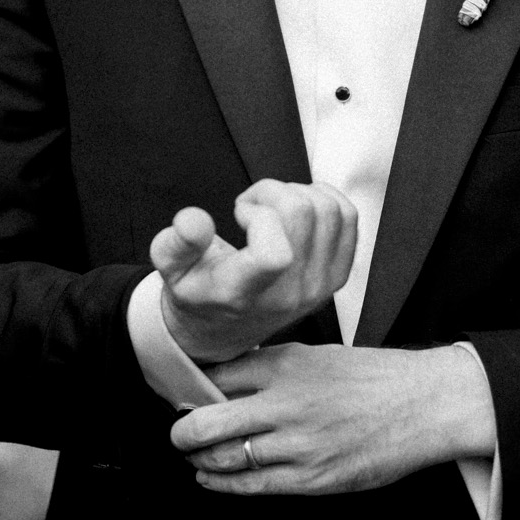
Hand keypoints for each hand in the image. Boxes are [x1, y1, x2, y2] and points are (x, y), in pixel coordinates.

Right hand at [152, 180, 356, 362]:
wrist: (224, 328)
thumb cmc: (198, 292)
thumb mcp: (171, 271)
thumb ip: (176, 244)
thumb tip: (193, 219)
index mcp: (245, 293)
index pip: (275, 253)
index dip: (259, 216)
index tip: (240, 213)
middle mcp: (288, 294)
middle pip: (303, 214)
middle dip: (272, 191)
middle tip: (250, 204)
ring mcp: (317, 287)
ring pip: (328, 210)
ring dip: (297, 192)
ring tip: (271, 207)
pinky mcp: (336, 277)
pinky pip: (348, 219)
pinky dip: (325, 198)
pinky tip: (297, 208)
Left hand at [169, 343, 494, 496]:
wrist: (424, 405)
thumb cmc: (373, 377)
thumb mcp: (317, 354)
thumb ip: (272, 366)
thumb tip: (226, 379)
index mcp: (286, 364)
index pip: (216, 377)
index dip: (191, 389)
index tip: (182, 396)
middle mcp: (286, 403)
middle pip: (206, 421)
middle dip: (182, 431)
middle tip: (177, 433)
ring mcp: (299, 444)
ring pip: (224, 458)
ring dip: (198, 460)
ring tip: (192, 456)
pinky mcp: (313, 478)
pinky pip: (254, 485)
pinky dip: (223, 484)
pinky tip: (210, 480)